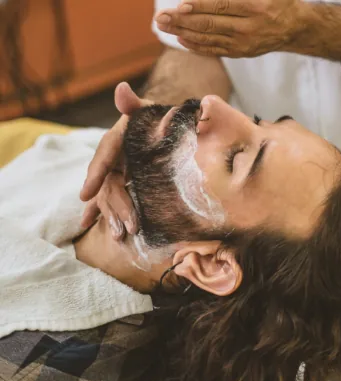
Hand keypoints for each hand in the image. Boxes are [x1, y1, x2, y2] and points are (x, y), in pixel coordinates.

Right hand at [80, 82, 151, 238]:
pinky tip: (88, 226)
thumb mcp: (147, 109)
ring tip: (118, 236)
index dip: (95, 174)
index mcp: (117, 138)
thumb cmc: (155, 117)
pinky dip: (99, 212)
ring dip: (110, 215)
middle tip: (124, 228)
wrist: (162, 125)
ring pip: (108, 195)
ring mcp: (116, 170)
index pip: (104, 155)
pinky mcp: (122, 181)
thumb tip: (122, 89)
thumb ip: (134, 103)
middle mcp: (113, 156)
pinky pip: (108, 198)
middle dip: (113, 206)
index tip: (84, 194)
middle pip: (107, 183)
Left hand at [155, 0, 302, 57]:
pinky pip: (215, 50)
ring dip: (183, 33)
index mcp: (255, 6)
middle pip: (210, 24)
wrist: (293, 26)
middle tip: (161, 18)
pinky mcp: (240, 53)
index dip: (199, 6)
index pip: (222, 6)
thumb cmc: (276, 0)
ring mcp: (243, 43)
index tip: (179, 6)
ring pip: (209, 38)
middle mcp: (248, 27)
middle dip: (182, 21)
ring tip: (164, 27)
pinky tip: (181, 40)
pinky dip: (197, 46)